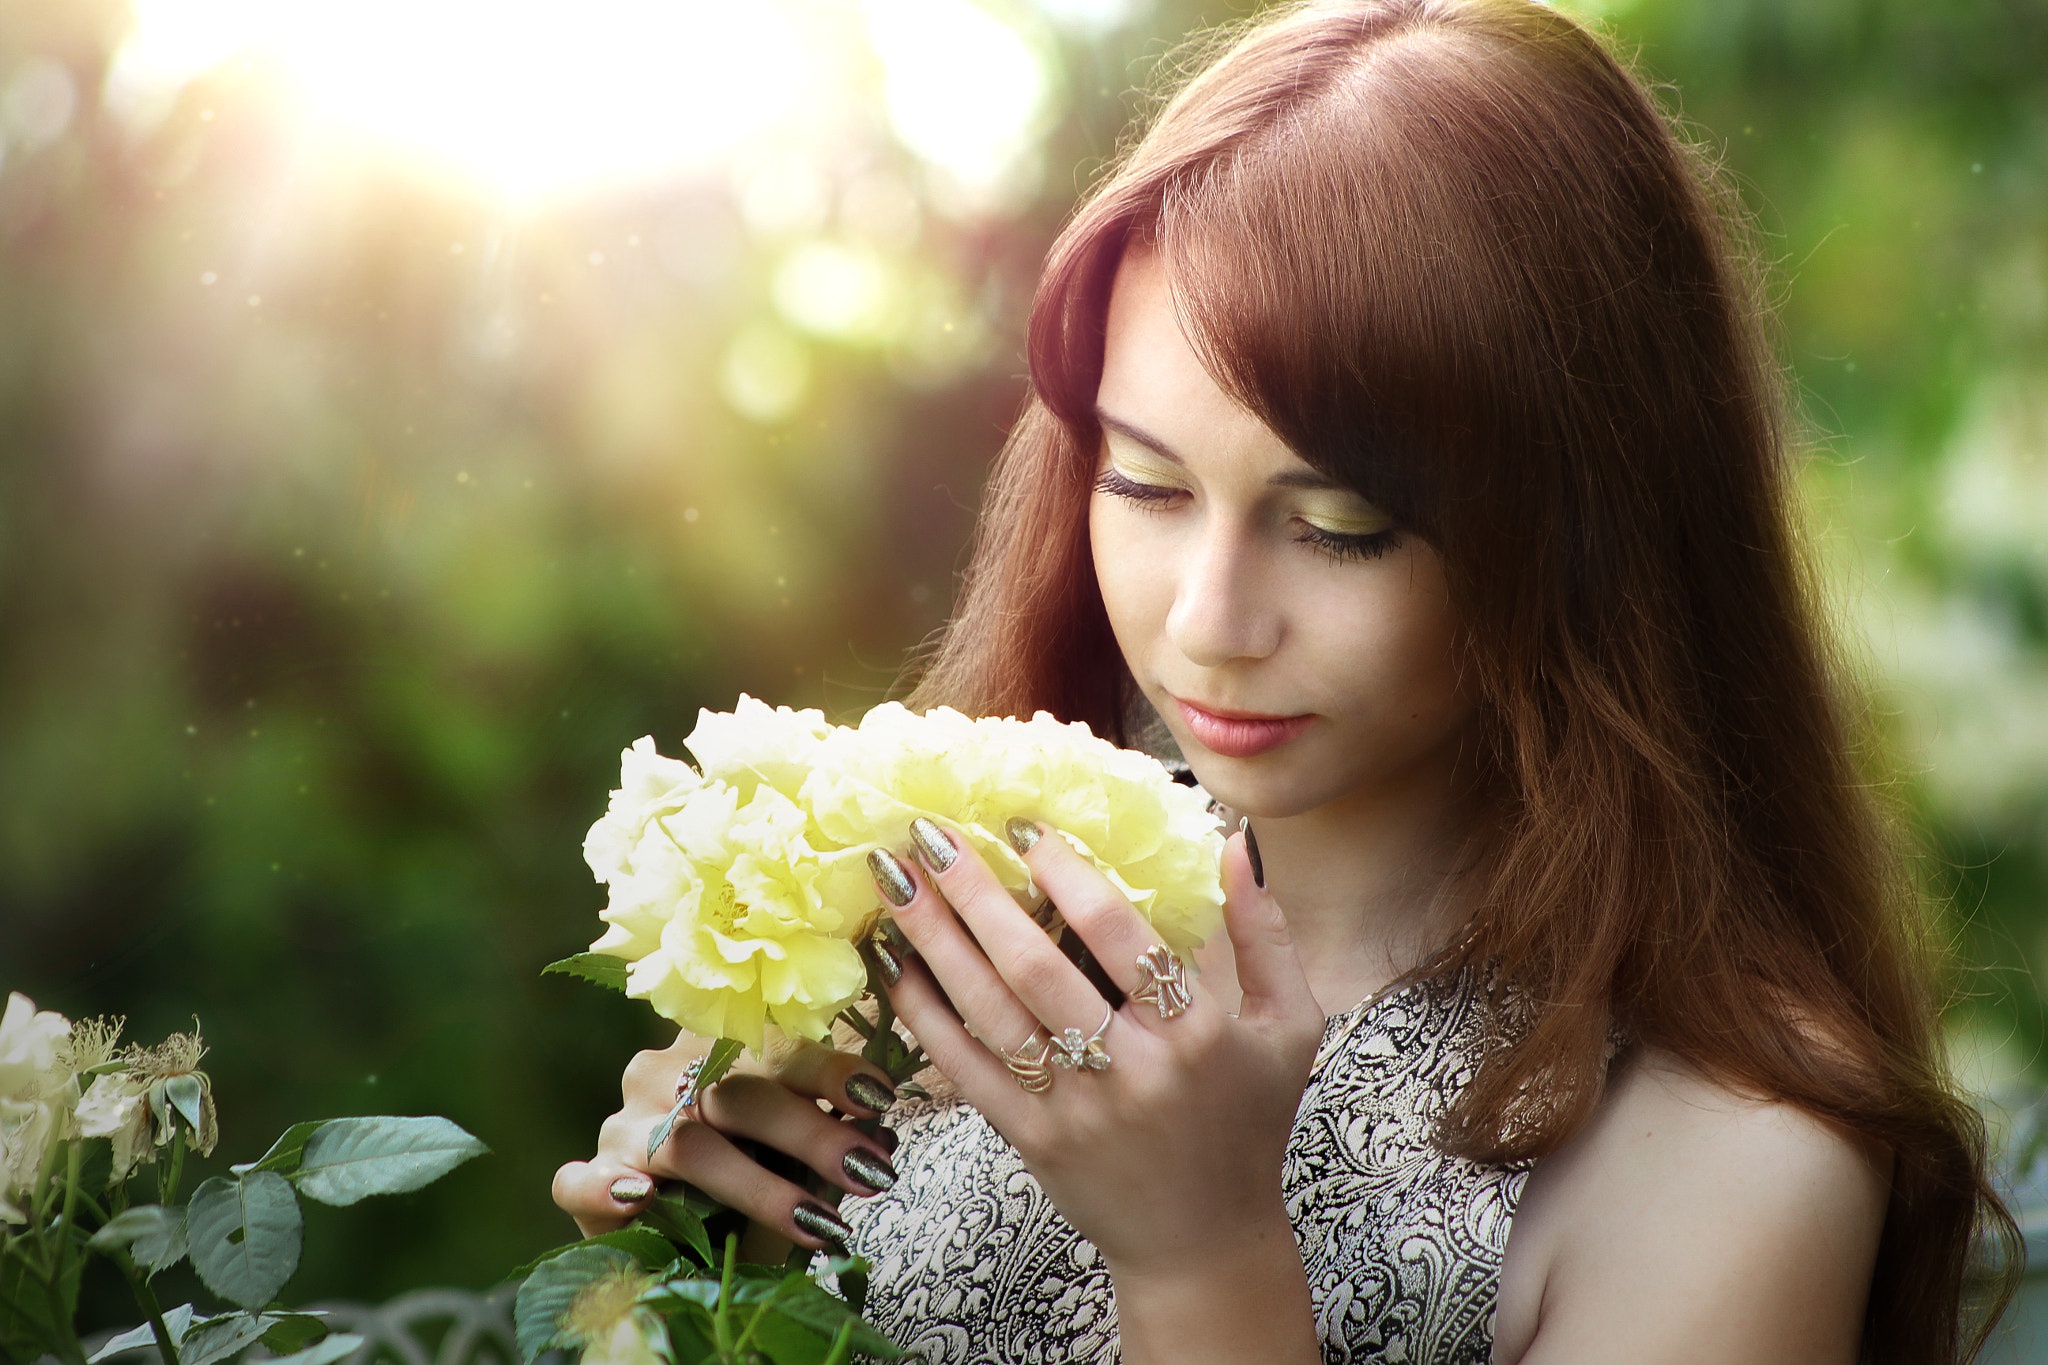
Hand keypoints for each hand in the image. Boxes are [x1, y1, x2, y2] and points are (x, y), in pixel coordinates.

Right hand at [550, 1031, 900, 1253]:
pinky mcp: (587, 1179)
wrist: (671, 1232)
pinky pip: (582, 1180)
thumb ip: (822, 1142)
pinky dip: (609, 1189)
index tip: (879, 1098)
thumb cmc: (746, 1176)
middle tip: (869, 1173)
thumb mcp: (792, 1155)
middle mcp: (665, 1073)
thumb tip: (879, 1139)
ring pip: (685, 1143)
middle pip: (739, 1093)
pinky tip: (639, 1199)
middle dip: (811, 1134)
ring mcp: (623, 1124)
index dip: (828, 1069)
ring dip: (757, 1185)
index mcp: (719, 1046)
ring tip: (816, 1221)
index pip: (776, 1044)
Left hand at [873, 817, 1325, 1280]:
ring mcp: (1073, 1110)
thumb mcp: (1288, 1028)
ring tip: (896, 880)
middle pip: (1037, 968)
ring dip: (936, 942)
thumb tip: (1229, 841)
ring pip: (992, 1013)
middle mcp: (1129, 1070)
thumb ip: (1265, 934)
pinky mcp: (1031, 1141)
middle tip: (930, 831)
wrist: (1203, 1246)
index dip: (1065, 873)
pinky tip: (894, 964)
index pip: (1118, 935)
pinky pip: (968, 1069)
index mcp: (1195, 1033)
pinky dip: (926, 1015)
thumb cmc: (1247, 1124)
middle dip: (976, 895)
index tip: (1018, 823)